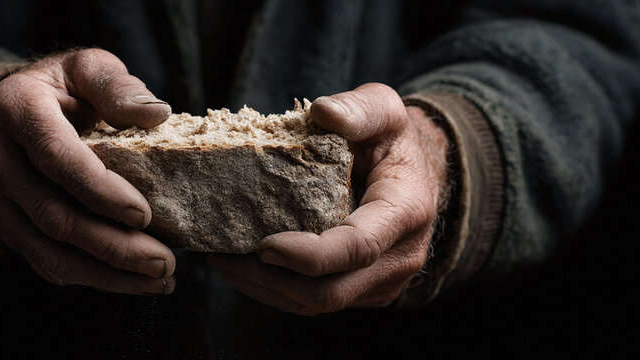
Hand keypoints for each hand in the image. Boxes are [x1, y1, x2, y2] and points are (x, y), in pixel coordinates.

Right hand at [0, 49, 175, 293]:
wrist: (17, 108)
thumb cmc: (65, 87)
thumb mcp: (89, 68)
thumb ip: (118, 86)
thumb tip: (155, 113)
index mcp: (16, 108)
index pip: (56, 157)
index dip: (100, 190)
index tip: (143, 214)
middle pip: (52, 215)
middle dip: (112, 245)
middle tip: (165, 261)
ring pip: (47, 249)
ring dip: (105, 272)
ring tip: (157, 279)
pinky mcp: (2, 222)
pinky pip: (43, 261)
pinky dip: (90, 277)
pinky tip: (131, 280)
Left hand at [209, 83, 449, 314]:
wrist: (415, 173)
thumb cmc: (393, 139)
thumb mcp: (385, 109)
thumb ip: (360, 109)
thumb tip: (323, 110)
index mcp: (405, 212)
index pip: (357, 249)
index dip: (308, 255)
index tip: (263, 244)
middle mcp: (399, 257)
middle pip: (331, 291)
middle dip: (271, 280)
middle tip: (224, 256)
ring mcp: (382, 281)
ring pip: (318, 304)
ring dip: (265, 289)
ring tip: (223, 261)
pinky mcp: (363, 291)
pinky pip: (316, 303)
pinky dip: (276, 290)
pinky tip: (244, 267)